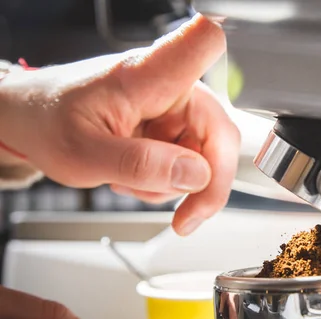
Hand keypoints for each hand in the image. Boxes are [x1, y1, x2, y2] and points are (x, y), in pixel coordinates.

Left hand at [0, 14, 239, 235]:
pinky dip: (169, 182)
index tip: (229, 88)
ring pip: (208, 155)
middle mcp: (169, 86)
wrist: (31, 122)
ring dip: (179, 185)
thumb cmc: (47, 120)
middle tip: (187, 215)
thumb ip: (141, 164)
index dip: (224, 62)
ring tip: (136, 183)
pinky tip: (138, 177)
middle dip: (208, 182)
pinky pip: (191, 163)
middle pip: (221, 131)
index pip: (199, 42)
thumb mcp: (84, 153)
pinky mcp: (171, 126)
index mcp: (146, 75)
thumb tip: (195, 175)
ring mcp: (173, 108)